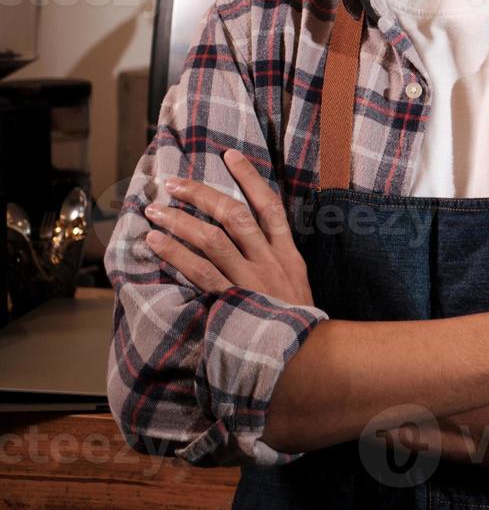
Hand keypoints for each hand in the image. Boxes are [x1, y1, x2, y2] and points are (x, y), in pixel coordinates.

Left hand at [142, 149, 312, 308]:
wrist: (308, 360)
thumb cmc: (297, 325)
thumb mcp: (297, 287)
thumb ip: (277, 264)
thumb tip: (252, 243)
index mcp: (288, 255)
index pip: (270, 205)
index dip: (250, 177)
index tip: (230, 155)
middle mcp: (270, 261)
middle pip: (235, 214)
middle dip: (202, 194)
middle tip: (173, 182)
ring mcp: (251, 279)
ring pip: (213, 238)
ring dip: (181, 220)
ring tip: (155, 209)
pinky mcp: (233, 300)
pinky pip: (200, 271)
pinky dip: (176, 253)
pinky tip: (156, 242)